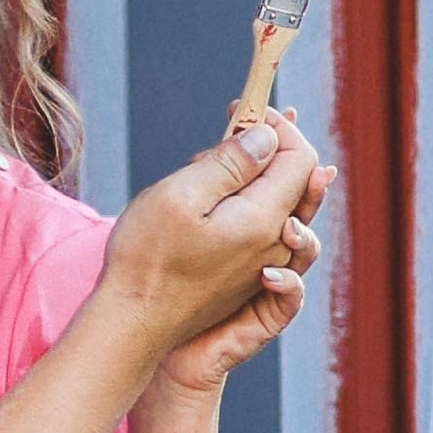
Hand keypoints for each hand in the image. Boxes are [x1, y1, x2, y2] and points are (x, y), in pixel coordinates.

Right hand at [99, 114, 326, 363]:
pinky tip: (216, 195)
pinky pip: (266, 228)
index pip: (299, 157)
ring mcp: (263, 264)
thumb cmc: (147, 258)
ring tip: (214, 160)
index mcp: (264, 221)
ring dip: (258, 173)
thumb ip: (231, 162)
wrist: (133, 323)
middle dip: (270, 144)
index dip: (275, 125)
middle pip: (298, 180)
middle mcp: (275, 245)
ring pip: (282, 203)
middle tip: (230, 127)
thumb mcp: (181, 195)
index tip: (241, 110)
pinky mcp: (247, 276)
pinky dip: (251, 201)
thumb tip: (268, 137)